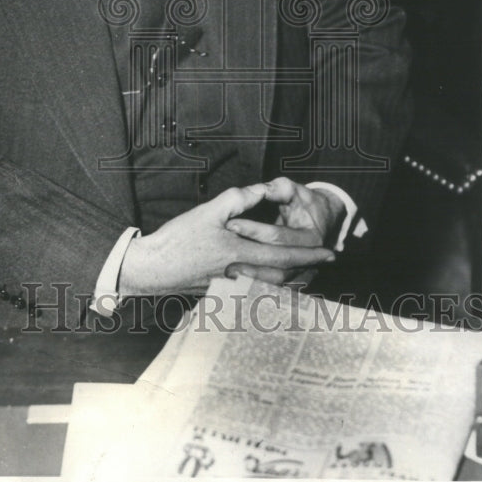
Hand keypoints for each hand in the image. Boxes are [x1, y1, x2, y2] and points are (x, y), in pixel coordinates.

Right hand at [119, 183, 335, 296]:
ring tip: (304, 270)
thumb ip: (238, 199)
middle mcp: (239, 273)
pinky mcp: (218, 289)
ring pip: (268, 283)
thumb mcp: (208, 211)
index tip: (329, 253)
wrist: (152, 268)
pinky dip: (267, 282)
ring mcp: (228, 284)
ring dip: (289, 277)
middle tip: (323, 263)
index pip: (283, 255)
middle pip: (282, 275)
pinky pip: (251, 286)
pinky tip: (269, 277)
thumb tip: (261, 191)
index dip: (309, 254)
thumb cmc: (177, 239)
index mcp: (239, 253)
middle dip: (306, 268)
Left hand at [224, 177, 345, 286]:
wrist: (323, 221)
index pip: (278, 236)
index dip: (254, 229)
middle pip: (276, 264)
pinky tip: (238, 283)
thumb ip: (277, 190)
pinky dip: (257, 286)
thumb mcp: (293, 190)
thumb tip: (259, 190)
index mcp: (311, 237)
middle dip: (248, 259)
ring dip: (252, 277)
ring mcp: (304, 273)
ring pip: (275, 281)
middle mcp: (311, 260)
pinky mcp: (296, 282)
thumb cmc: (305, 202)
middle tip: (222, 253)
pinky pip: (275, 289)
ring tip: (227, 271)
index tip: (231, 224)